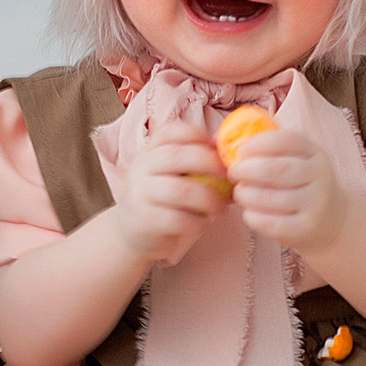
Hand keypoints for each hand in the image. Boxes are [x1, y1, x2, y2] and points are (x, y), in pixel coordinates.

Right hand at [108, 127, 227, 266]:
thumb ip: (197, 162)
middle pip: (176, 156)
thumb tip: (230, 151)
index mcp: (151, 151)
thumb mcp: (175, 176)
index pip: (170, 132)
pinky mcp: (144, 220)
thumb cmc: (165, 202)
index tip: (218, 149)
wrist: (134, 234)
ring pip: (180, 190)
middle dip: (209, 163)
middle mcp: (141, 167)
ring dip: (208, 198)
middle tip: (229, 177)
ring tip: (221, 207)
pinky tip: (204, 223)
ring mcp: (140, 193)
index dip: (197, 135)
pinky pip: (177, 219)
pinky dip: (197, 222)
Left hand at [226, 125, 348, 253]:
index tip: (240, 150)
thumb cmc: (300, 184)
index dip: (259, 143)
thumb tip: (218, 138)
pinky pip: (272, 223)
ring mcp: (316, 204)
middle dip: (247, 170)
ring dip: (246, 194)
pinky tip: (248, 212)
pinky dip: (253, 217)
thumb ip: (267, 147)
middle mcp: (320, 176)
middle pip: (277, 169)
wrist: (331, 220)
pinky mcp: (306, 228)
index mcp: (315, 153)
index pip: (287, 140)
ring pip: (272, 198)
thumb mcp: (296, 160)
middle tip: (232, 173)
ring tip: (238, 193)